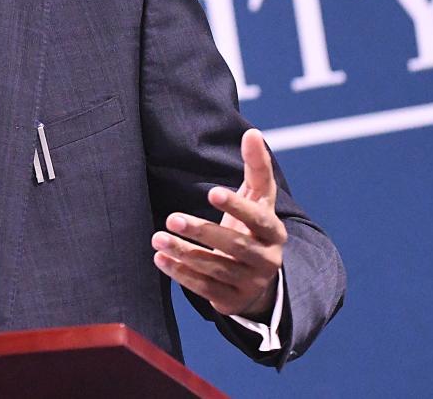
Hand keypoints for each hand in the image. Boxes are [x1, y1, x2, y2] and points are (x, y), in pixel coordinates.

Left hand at [151, 129, 285, 319]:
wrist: (260, 278)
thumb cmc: (253, 227)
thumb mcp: (259, 199)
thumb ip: (256, 166)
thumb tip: (251, 132)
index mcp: (274, 232)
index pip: (258, 219)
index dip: (237, 206)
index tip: (211, 192)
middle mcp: (267, 260)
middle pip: (235, 246)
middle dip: (202, 232)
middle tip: (171, 217)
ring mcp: (250, 283)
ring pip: (216, 268)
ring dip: (185, 253)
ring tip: (158, 238)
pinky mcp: (232, 300)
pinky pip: (206, 288)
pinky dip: (182, 274)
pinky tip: (161, 259)